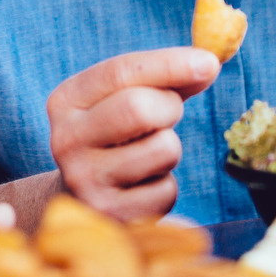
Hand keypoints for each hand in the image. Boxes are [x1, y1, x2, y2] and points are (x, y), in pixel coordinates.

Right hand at [47, 47, 219, 220]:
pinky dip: (166, 184)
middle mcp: (66, 139)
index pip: (120, 72)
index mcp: (66, 100)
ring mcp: (85, 180)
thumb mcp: (124, 99)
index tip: (210, 61)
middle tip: (169, 113)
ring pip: (162, 149)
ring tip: (148, 154)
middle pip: (138, 108)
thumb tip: (207, 64)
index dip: (169, 63)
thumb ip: (164, 79)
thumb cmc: (115, 136)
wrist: (81, 199)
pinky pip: (167, 190)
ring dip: (171, 148)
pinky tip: (143, 186)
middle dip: (170, 107)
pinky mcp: (110, 214)